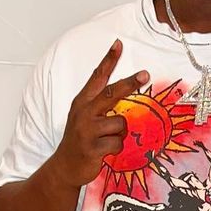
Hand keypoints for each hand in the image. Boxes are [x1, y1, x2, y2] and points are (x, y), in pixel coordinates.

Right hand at [54, 40, 148, 188]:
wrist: (65, 167)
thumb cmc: (80, 140)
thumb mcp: (84, 117)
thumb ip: (100, 105)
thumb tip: (124, 92)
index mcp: (82, 102)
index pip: (97, 77)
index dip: (108, 60)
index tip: (118, 44)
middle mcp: (83, 112)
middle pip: (111, 93)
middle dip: (129, 83)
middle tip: (145, 74)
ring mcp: (87, 130)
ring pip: (120, 124)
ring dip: (120, 134)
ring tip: (108, 140)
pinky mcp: (92, 147)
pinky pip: (118, 143)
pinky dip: (117, 148)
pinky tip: (105, 151)